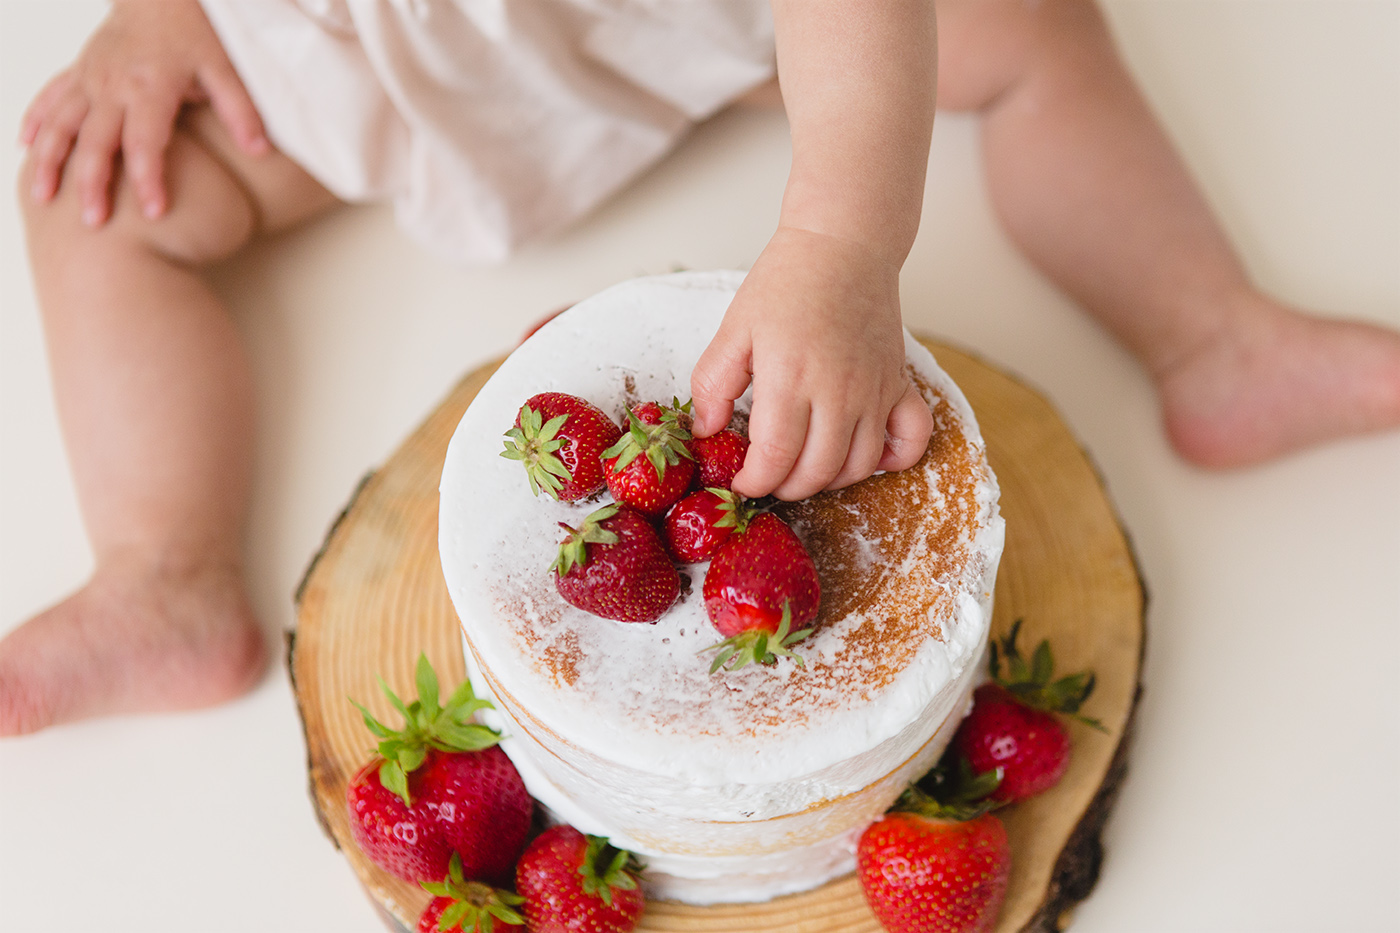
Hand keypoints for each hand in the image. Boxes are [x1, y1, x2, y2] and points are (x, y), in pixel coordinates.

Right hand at [20, 0, 267, 225]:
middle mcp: (112, 83)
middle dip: (92, 183)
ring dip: (50, 160)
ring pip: (61, 122)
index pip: (145, 142)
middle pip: (95, 140)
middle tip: (94, 223)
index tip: (154, 212)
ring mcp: (90, 76)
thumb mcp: (225, 67)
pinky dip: (35, 123)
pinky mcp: (79, 71)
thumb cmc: (197, 31)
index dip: (149, 178)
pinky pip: (50, 98)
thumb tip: (261, 150)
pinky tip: (25, 150)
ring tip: (44, 198)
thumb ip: (240, 110)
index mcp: (150, 86)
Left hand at [691, 227, 933, 499]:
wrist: (843, 245)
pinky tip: (863, 455)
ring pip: (858, 467)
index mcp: (791, 379)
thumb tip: (705, 430)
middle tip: (767, 476)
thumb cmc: (786, 283)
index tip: (741, 481)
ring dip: (827, 481)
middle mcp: (839, 392)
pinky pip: (911, 440)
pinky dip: (891, 461)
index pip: (776, 458)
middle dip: (785, 487)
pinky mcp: (899, 383)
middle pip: (816, 472)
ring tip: (803, 468)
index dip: (754, 482)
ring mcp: (875, 391)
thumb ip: (713, 383)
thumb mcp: (735, 329)